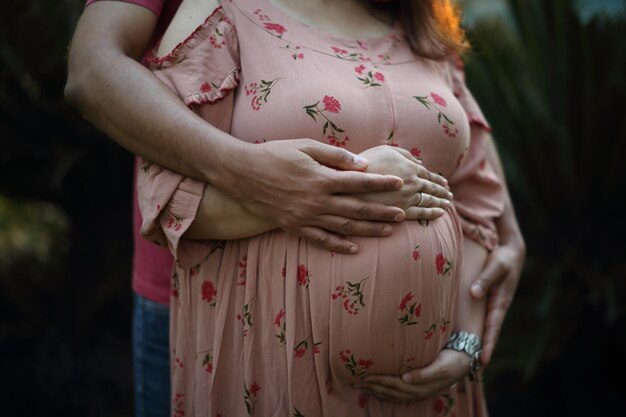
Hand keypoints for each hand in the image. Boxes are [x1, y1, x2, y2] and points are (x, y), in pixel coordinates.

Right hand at [225, 139, 406, 253]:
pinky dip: (338, 245)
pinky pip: (321, 240)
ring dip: (368, 230)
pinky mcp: (295, 227)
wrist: (243, 174)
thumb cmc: (276, 154)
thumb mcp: (306, 146)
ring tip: (388, 231)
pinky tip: (354, 249)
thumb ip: (336, 156)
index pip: (360, 182)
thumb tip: (363, 164)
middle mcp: (317, 201)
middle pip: (358, 209)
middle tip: (403, 214)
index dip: (382, 183)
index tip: (400, 183)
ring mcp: (306, 217)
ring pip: (344, 227)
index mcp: (322, 178)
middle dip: (383, 212)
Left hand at [353, 350, 468, 401]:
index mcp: (420, 386)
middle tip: (354, 382)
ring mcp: (417, 390)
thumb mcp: (441, 367)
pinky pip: (398, 392)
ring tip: (360, 386)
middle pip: (389, 391)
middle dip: (372, 387)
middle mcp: (417, 390)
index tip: (363, 377)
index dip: (378, 382)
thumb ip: (424, 374)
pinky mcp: (418, 385)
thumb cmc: (453, 361)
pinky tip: (376, 388)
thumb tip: (406, 379)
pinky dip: (385, 391)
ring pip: (392, 393)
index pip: (393, 385)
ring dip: (375, 390)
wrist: (465, 360)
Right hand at [357, 146, 452, 219]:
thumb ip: (404, 153)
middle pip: (431, 189)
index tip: (445, 183)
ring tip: (447, 205)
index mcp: (409, 168)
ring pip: (428, 203)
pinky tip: (439, 215)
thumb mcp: (385, 149)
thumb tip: (421, 161)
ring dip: (440, 204)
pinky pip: (420, 215)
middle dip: (442, 192)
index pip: (428, 174)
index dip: (437, 179)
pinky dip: (431, 215)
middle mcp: (412, 184)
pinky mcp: (399, 213)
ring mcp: (406, 200)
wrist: (349, 183)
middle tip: (450, 195)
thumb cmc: (366, 162)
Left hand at [470, 229, 525, 364]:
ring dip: (476, 345)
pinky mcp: (485, 303)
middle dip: (481, 352)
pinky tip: (460, 339)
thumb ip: (486, 278)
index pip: (493, 328)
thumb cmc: (503, 259)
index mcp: (500, 303)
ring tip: (466, 363)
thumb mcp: (496, 266)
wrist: (510, 252)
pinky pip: (478, 320)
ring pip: (482, 329)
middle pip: (488, 335)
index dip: (488, 345)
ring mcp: (491, 307)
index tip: (483, 360)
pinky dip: (472, 331)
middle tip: (472, 372)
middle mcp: (496, 309)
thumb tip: (475, 293)